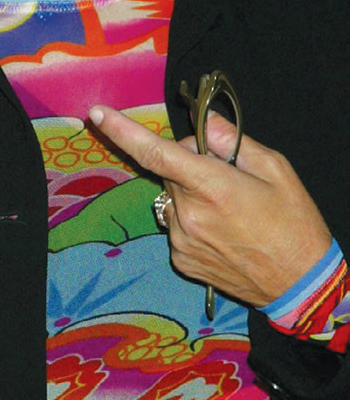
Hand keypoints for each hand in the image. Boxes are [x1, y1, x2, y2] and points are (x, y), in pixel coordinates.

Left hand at [90, 104, 331, 307]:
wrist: (304, 286)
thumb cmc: (295, 225)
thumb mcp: (275, 169)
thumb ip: (231, 140)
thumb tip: (202, 122)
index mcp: (211, 187)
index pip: (154, 152)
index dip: (122, 131)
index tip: (96, 113)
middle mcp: (187, 215)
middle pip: (170, 171)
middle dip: (190, 166)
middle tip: (228, 179)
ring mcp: (181, 241)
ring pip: (172, 199)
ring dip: (191, 196)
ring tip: (231, 213)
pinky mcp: (181, 261)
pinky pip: (176, 225)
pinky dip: (192, 221)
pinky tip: (224, 233)